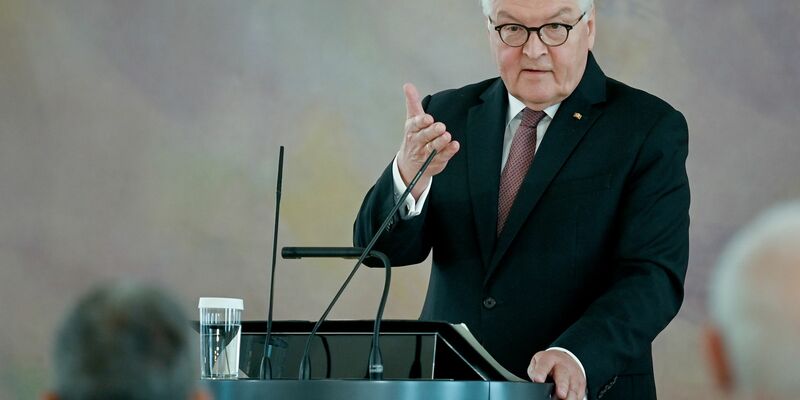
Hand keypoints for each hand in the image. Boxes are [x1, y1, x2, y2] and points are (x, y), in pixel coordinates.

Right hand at [397, 83, 459, 198]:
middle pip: (424, 136)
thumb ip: (412, 102)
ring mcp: (425, 153)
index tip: (428, 118)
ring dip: (440, 142)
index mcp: (412, 130)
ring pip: (433, 147)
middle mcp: (417, 142)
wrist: (410, 165)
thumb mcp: (412, 119)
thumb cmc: (414, 137)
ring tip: (447, 136)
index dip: (422, 122)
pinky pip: (442, 156)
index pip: (415, 125)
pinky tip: (455, 145)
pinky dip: (449, 151)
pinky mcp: (435, 161)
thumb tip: (408, 85)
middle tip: (441, 127)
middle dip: (432, 132)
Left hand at [528, 350, 585, 399]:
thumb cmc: (549, 363)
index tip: (538, 380)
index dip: (541, 373)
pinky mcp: (581, 384)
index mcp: (550, 359)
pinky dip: (574, 399)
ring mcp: (574, 375)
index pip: (545, 365)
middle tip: (561, 394)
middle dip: (562, 386)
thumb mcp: (538, 362)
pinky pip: (579, 394)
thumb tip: (535, 383)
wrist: (565, 358)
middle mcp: (563, 366)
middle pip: (563, 377)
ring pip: (573, 388)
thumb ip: (534, 372)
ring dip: (569, 397)